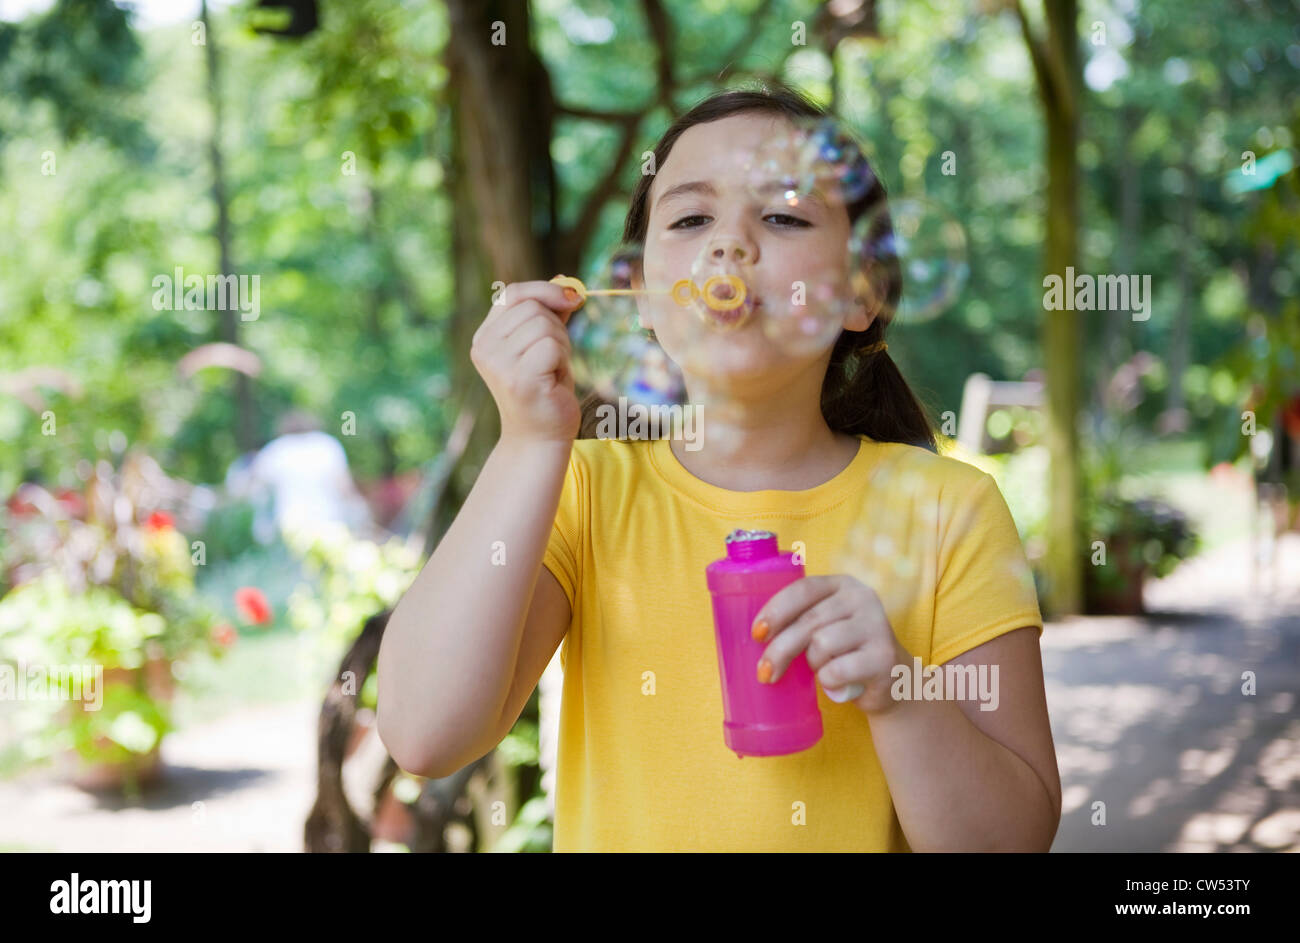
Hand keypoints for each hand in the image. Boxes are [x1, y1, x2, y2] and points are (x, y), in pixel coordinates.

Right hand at [470, 279, 583, 444]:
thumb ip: (549, 313)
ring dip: (562, 345)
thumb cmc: (545, 388)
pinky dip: (563, 359)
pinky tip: (555, 379)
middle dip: (557, 326)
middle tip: (556, 357)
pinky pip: (552, 346)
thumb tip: (565, 282)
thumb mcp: (544, 344)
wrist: (540, 437)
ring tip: (554, 370)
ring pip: (545, 325)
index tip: (573, 299)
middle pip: (533, 307)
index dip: (546, 290)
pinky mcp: (518, 378)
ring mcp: (498, 363)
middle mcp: (484, 347)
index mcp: (485, 337)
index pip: (513, 293)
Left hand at [751, 574, 908, 714]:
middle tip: (764, 673)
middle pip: (808, 621)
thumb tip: (757, 638)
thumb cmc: (846, 652)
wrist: (893, 681)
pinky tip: (836, 683)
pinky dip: (828, 681)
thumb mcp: (826, 626)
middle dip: (779, 650)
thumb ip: (801, 621)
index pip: (803, 590)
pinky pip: (837, 670)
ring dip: (813, 664)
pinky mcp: (884, 656)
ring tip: (820, 670)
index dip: (775, 610)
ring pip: (821, 644)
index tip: (756, 634)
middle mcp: (863, 598)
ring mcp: (876, 625)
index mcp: (843, 585)